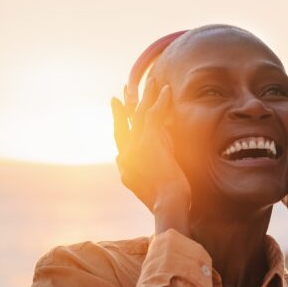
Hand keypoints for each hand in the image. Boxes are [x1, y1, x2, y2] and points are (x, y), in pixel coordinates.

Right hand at [111, 80, 191, 234]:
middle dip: (123, 107)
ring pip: (137, 115)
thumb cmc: (164, 201)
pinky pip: (152, 116)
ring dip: (145, 96)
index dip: (120, 124)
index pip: (120, 140)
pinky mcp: (148, 142)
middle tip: (123, 92)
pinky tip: (166, 91)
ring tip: (152, 81)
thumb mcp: (147, 185)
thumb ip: (139, 169)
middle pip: (122, 124)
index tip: (120, 114)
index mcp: (124, 165)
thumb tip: (133, 157)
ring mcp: (135, 147)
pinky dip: (159, 102)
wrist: (168, 205)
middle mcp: (125, 154)